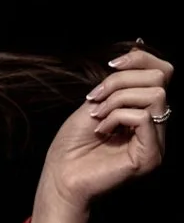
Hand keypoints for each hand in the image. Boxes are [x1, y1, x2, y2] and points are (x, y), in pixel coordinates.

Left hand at [37, 43, 171, 217]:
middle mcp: (156, 126)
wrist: (59, 177)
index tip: (111, 64)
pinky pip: (144, 117)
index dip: (140, 59)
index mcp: (146, 111)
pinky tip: (101, 129)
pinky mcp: (150, 156)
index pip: (163, 72)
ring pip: (155, 94)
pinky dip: (118, 116)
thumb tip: (138, 46)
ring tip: (97, 116)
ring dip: (118, 99)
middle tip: (95, 100)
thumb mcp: (96, 101)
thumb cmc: (72, 144)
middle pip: (160, 78)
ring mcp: (156, 142)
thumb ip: (119, 81)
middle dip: (121, 81)